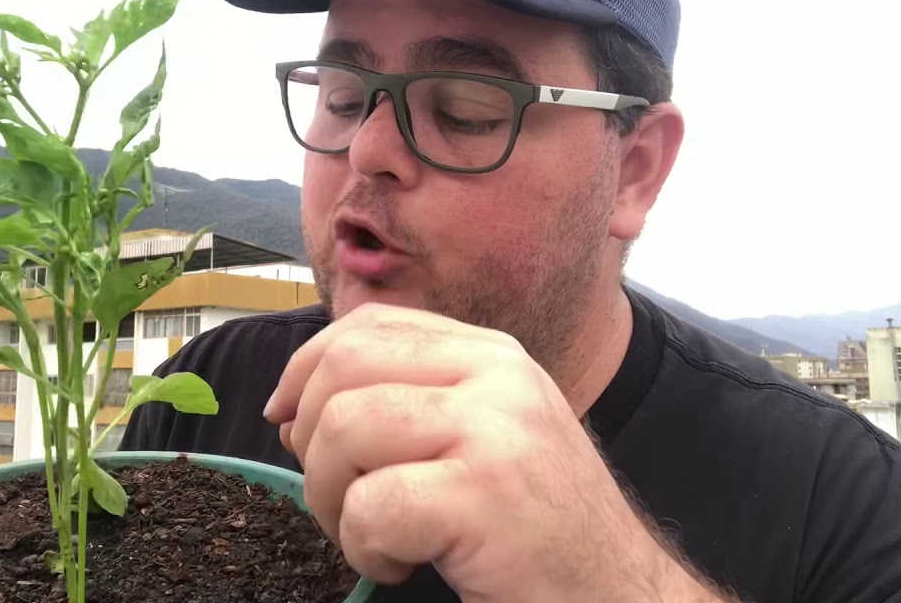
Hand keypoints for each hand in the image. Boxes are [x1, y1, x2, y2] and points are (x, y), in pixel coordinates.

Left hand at [263, 303, 723, 602]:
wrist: (616, 594)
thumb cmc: (535, 529)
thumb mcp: (480, 439)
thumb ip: (405, 404)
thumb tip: (291, 406)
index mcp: (490, 354)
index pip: (367, 326)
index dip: (305, 366)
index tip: (284, 417)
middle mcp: (496, 374)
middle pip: (343, 368)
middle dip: (312, 440)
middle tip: (339, 499)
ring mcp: (495, 428)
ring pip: (344, 430)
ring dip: (333, 500)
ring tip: (375, 537)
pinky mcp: (486, 492)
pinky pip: (372, 506)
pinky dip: (365, 548)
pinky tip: (403, 564)